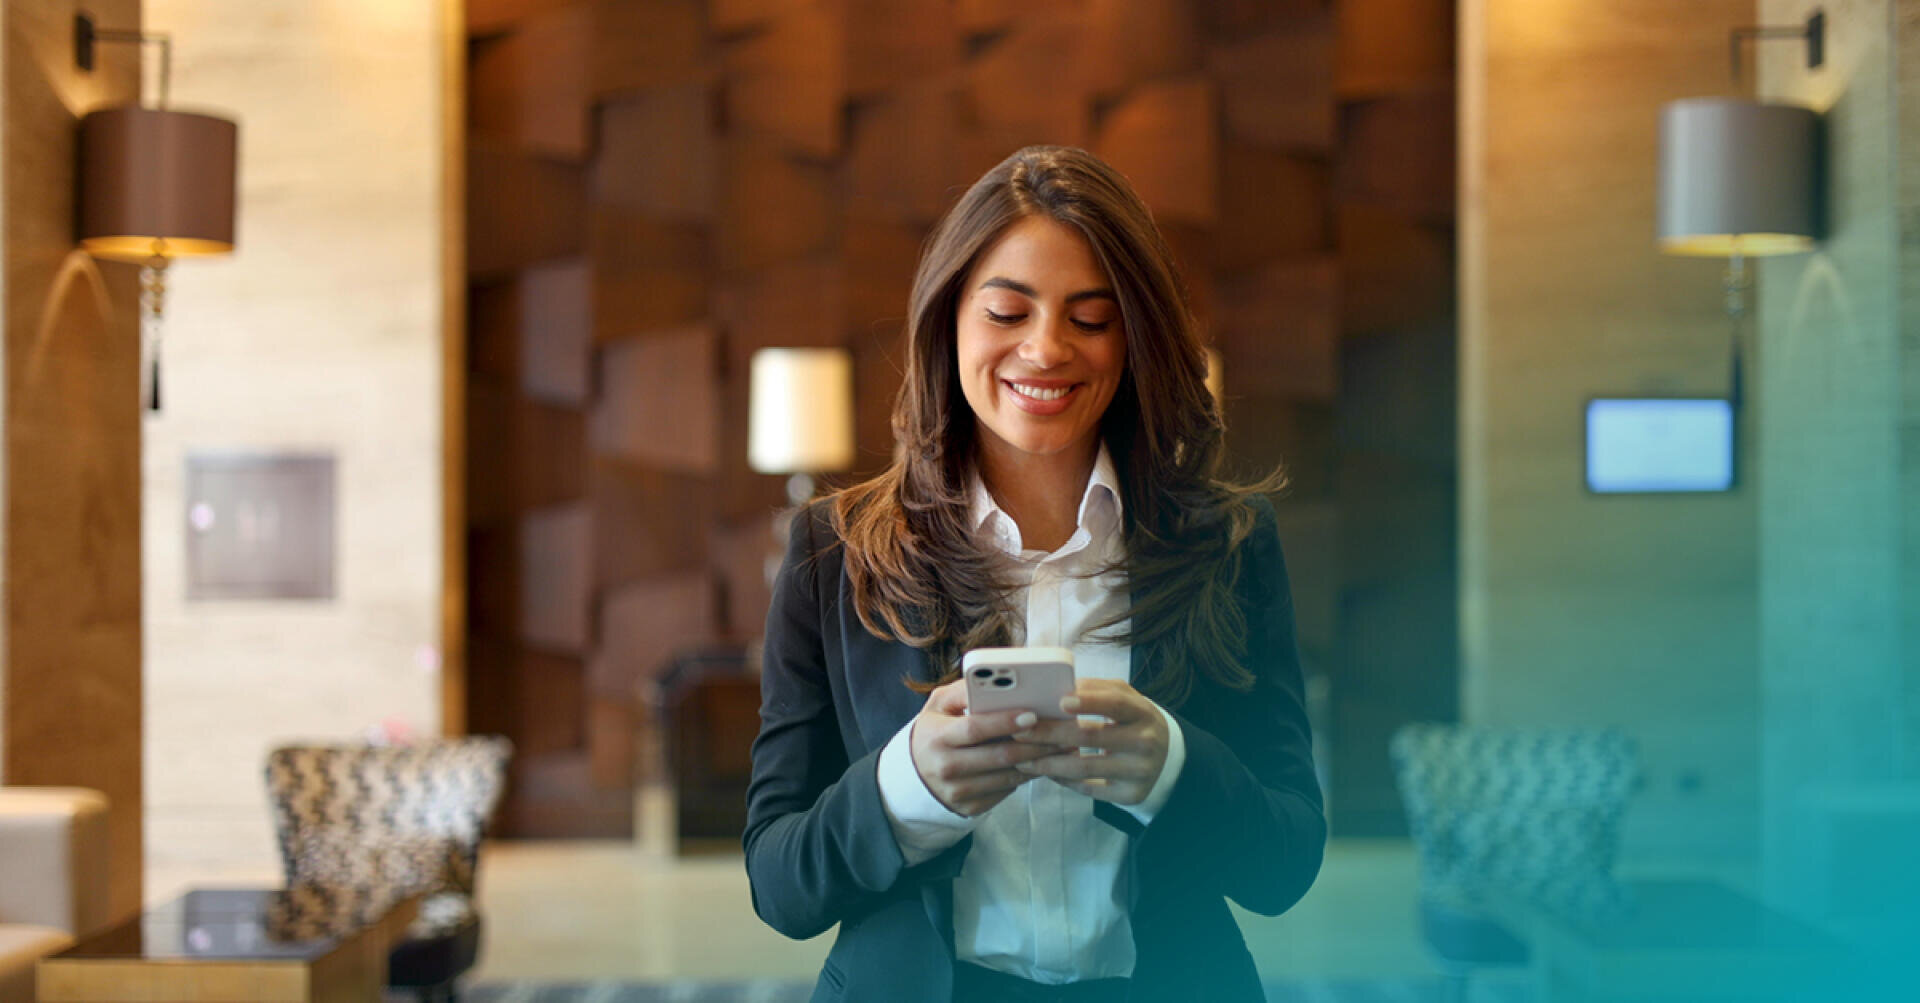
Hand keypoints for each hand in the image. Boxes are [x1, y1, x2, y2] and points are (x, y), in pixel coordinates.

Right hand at [909, 680, 1065, 816]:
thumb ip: (964, 690)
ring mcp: (957, 792)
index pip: (975, 729)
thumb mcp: (939, 705)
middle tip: (1063, 732)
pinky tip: (1041, 762)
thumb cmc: (934, 730)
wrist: (914, 774)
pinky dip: (1026, 776)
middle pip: (999, 756)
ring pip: (1008, 776)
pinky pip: (1006, 790)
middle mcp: (945, 768)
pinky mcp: (969, 808)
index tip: (1033, 714)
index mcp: (937, 737)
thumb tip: (995, 679)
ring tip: (1061, 746)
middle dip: (1035, 744)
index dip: (1005, 722)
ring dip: (1038, 762)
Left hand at [1011, 678, 1169, 805]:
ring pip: (1084, 767)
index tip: (1060, 702)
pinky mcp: (1130, 795)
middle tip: (1019, 731)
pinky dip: (1062, 779)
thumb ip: (1095, 689)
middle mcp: (1144, 742)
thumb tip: (1058, 687)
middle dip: (1050, 733)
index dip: (1088, 701)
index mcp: (1142, 712)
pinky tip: (1044, 771)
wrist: (1166, 759)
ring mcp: (1138, 771)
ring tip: (1021, 758)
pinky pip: (1088, 788)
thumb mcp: (1125, 699)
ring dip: (1047, 762)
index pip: (1116, 704)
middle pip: (1091, 736)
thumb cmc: (1134, 721)